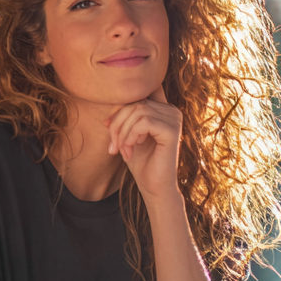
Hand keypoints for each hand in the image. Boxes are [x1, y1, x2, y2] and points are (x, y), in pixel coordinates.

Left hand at [105, 87, 182, 201]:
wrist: (153, 187)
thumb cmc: (141, 162)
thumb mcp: (126, 135)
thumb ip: (122, 119)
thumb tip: (107, 112)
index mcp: (162, 109)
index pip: (139, 93)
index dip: (121, 106)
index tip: (108, 125)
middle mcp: (171, 110)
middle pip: (135, 102)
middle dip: (117, 124)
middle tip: (113, 146)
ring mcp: (174, 119)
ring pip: (138, 111)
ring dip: (123, 133)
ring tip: (123, 150)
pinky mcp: (172, 130)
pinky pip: (144, 122)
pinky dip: (131, 136)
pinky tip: (131, 149)